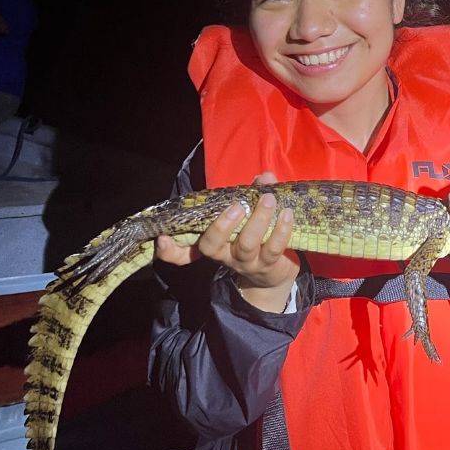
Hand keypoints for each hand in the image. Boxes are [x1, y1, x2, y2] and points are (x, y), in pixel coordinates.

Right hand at [155, 171, 299, 311]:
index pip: (183, 252)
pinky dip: (281, 230)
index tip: (162, 239)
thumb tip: (264, 176)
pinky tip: (287, 214)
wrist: (275, 274)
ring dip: (258, 220)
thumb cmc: (255, 236)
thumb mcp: (248, 216)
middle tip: (237, 206)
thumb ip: (253, 194)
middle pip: (213, 245)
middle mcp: (225, 255)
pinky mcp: (269, 265)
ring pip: (246, 245)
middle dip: (222, 225)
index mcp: (213, 243)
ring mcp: (246, 262)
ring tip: (269, 200)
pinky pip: (274, 249)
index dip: (170, 251)